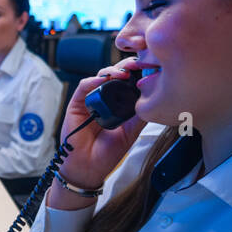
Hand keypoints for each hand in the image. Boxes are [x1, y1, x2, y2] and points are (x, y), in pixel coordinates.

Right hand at [55, 56, 147, 191]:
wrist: (89, 167)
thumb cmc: (108, 152)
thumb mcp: (131, 132)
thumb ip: (140, 115)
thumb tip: (154, 98)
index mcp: (118, 104)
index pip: (128, 82)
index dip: (137, 73)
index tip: (149, 68)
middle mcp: (105, 99)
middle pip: (115, 75)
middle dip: (126, 67)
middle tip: (137, 64)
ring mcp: (90, 100)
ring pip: (100, 77)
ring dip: (111, 71)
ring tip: (123, 73)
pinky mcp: (76, 103)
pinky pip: (84, 87)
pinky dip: (93, 81)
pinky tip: (102, 80)